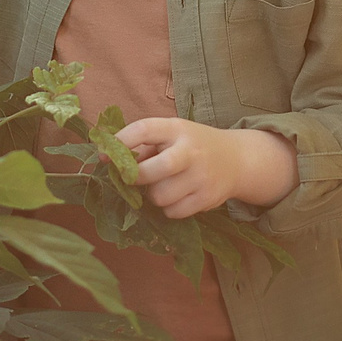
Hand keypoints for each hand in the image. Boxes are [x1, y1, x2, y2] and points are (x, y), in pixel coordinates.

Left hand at [117, 117, 296, 218]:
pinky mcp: (207, 198)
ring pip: (160, 196)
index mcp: (177, 128)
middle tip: (132, 178)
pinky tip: (176, 196)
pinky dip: (168, 208)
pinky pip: (173, 212)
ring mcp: (201, 176)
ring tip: (161, 186)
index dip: (120, 142)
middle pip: (151, 170)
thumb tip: (110, 161)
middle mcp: (190, 151)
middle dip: (135, 177)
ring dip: (153, 195)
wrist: (237, 160)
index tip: (104, 155)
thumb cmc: (193, 146)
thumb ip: (145, 145)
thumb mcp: (173, 135)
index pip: (144, 129)